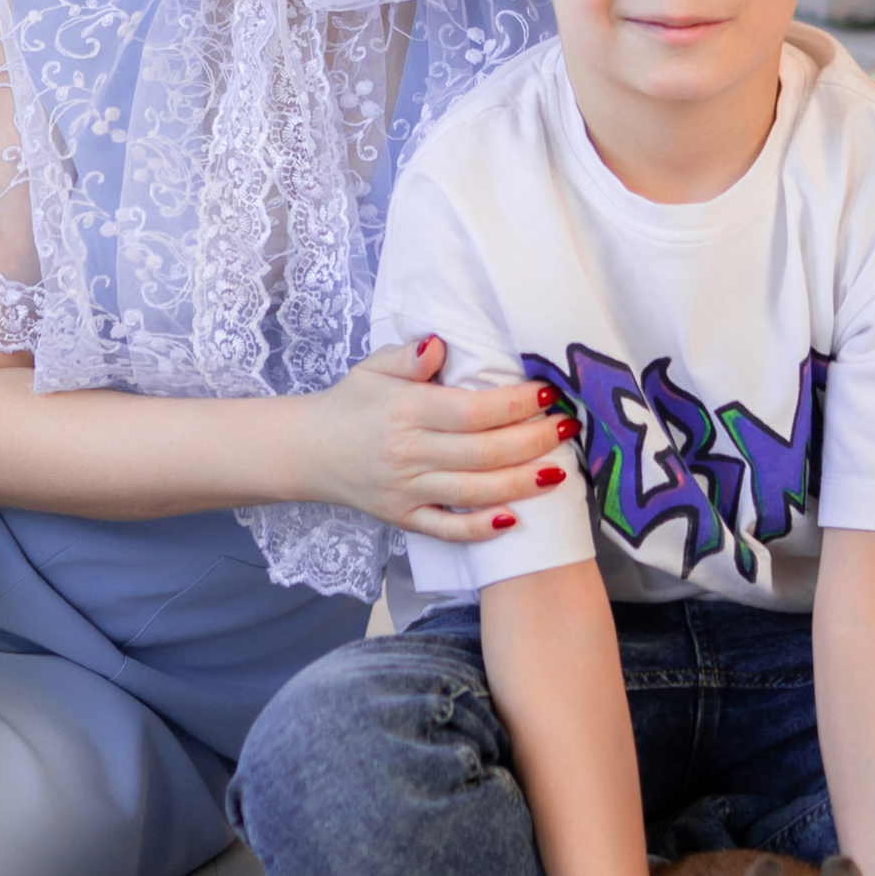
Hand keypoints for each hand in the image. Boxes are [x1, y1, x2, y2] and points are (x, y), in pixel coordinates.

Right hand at [290, 338, 576, 540]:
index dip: (515, 404)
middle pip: (484, 452)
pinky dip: (482, 529)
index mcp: (405, 409)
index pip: (472, 410)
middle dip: (533, 442)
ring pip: (476, 492)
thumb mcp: (373, 368)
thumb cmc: (352, 403)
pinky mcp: (404, 519)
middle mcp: (409, 452)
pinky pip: (449, 530)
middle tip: (567, 430)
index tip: (547, 396)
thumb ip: (409, 356)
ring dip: (523, 484)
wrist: (308, 450)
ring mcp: (407, 490)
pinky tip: (515, 518)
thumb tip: (439, 345)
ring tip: (559, 472)